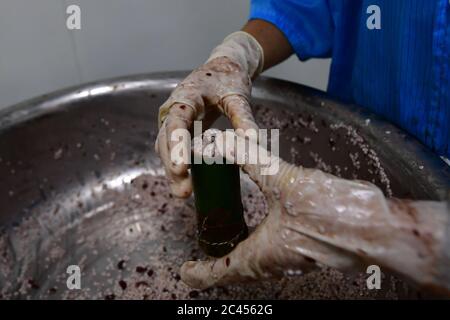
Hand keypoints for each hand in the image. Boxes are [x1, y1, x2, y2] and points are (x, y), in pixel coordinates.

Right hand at [155, 32, 263, 197]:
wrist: (222, 67)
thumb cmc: (229, 78)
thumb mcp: (238, 96)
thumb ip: (243, 118)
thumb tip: (253, 143)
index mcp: (186, 96)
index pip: (176, 122)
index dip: (176, 146)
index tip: (182, 168)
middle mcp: (172, 109)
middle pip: (165, 141)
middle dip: (172, 167)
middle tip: (184, 191)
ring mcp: (172, 120)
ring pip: (165, 148)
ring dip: (172, 171)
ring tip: (184, 193)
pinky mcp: (178, 129)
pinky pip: (173, 149)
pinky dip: (178, 166)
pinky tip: (188, 182)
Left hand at [180, 130, 449, 293]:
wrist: (377, 228)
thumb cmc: (330, 212)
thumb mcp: (283, 180)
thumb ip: (251, 160)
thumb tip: (223, 142)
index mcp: (262, 255)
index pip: (221, 272)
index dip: (200, 274)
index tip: (185, 272)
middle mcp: (276, 263)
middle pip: (238, 269)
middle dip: (220, 262)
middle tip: (207, 249)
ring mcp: (295, 260)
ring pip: (258, 262)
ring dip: (241, 253)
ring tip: (230, 236)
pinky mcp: (310, 250)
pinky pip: (277, 253)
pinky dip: (262, 244)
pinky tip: (266, 226)